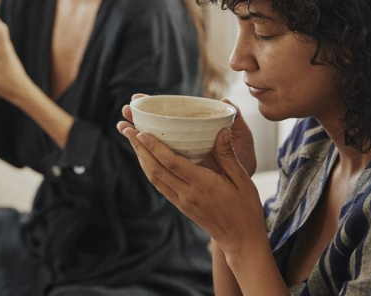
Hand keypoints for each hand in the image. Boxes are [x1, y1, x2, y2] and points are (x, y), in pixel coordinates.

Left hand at [117, 117, 265, 254]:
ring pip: (154, 177)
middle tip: (125, 127)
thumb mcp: (242, 180)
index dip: (154, 146)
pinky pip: (160, 185)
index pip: (172, 163)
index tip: (140, 131)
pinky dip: (149, 169)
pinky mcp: (181, 206)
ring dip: (140, 157)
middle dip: (138, 147)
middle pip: (155, 168)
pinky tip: (145, 158)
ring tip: (130, 138)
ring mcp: (182, 202)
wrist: (241, 242)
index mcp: (202, 185)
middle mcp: (187, 194)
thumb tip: (221, 130)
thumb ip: (228, 155)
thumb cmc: (245, 209)